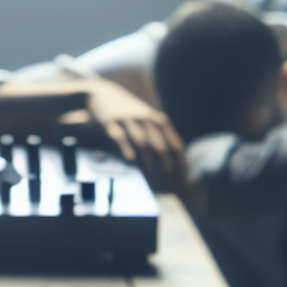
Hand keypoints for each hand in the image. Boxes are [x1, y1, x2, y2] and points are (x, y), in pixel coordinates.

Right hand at [59, 77, 186, 193]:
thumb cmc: (127, 116)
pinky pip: (120, 137)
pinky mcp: (111, 123)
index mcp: (160, 122)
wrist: (102, 94)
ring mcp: (130, 121)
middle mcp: (148, 121)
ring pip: (144, 146)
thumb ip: (158, 141)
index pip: (177, 148)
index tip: (184, 187)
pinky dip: (126, 148)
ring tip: (154, 187)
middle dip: (169, 173)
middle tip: (171, 193)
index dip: (181, 168)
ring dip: (150, 168)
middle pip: (163, 150)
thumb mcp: (146, 123)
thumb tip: (170, 171)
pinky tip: (131, 161)